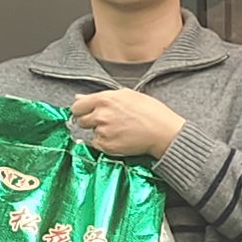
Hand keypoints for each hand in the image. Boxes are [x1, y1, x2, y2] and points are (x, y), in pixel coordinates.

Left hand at [66, 88, 184, 161]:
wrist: (164, 132)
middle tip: (106, 121)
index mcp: (104, 99)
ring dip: (99, 131)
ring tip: (117, 129)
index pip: (77, 106)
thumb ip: (101, 96)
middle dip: (90, 120)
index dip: (82, 109)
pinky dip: (105, 142)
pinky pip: (97, 144)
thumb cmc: (151, 112)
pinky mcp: (107, 146)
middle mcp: (101, 115)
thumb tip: (79, 97)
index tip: (87, 112)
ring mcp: (103, 132)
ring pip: (90, 132)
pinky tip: (119, 138)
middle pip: (80, 120)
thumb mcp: (127, 95)